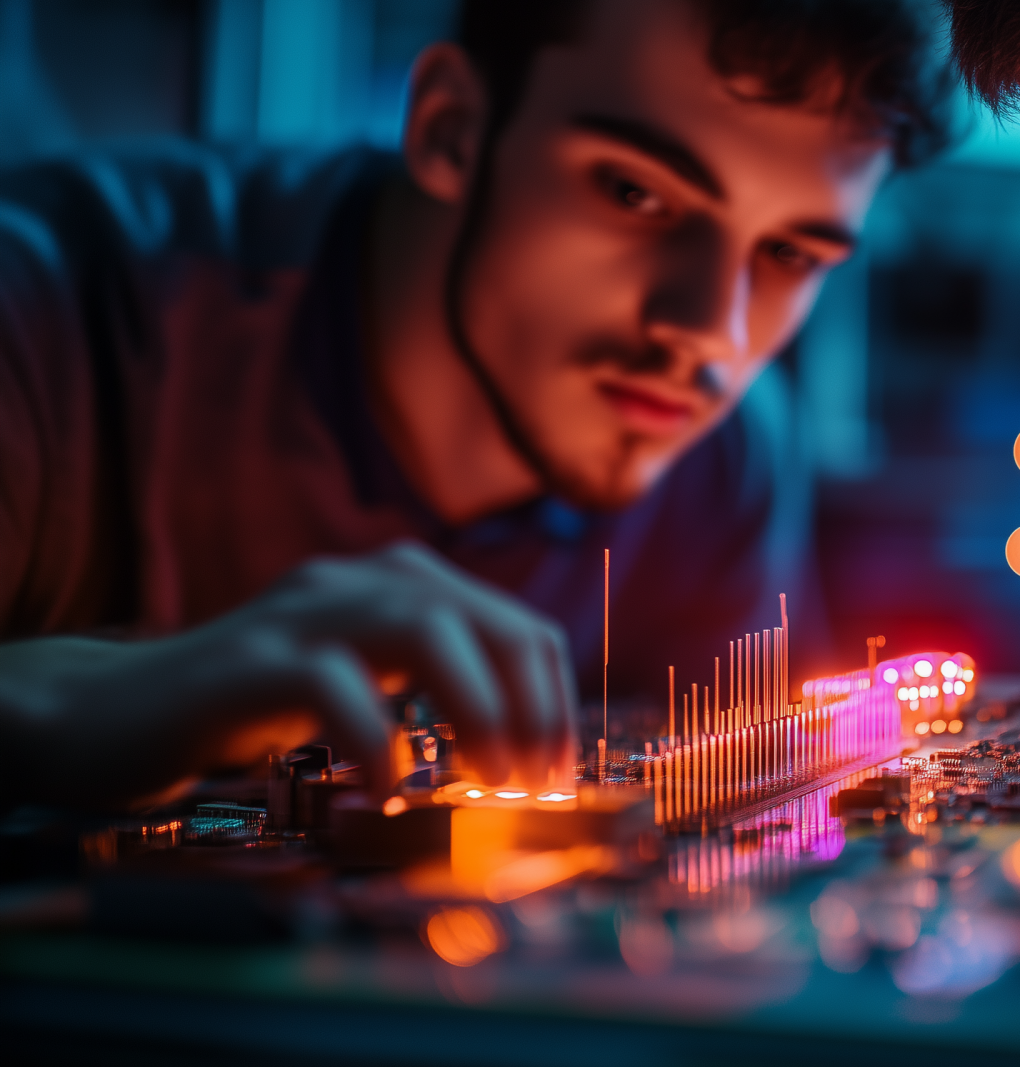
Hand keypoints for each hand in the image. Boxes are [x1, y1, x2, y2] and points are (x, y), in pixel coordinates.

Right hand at [0, 542, 577, 809]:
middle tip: (535, 788)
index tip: (556, 777)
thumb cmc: (254, 709)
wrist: (111, 709)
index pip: (520, 628)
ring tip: (486, 783)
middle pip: (491, 621)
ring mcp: (304, 611)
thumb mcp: (365, 690)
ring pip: (425, 627)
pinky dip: (373, 737)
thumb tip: (529, 759)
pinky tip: (383, 790)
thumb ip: (438, 699)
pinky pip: (330, 681)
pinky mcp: (247, 657)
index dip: (554, 704)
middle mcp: (363, 581)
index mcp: (404, 585)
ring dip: (478, 710)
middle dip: (532, 708)